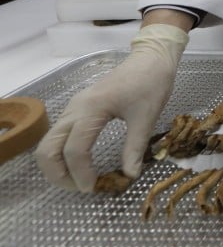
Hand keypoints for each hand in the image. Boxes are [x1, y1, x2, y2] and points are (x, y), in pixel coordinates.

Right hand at [34, 23, 188, 191]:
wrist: (151, 57)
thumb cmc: (151, 83)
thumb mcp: (147, 117)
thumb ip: (135, 148)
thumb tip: (130, 176)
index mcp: (91, 109)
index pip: (74, 150)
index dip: (81, 174)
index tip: (94, 189)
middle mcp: (75, 109)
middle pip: (48, 149)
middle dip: (58, 174)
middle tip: (82, 188)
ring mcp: (73, 108)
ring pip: (49, 143)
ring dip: (57, 166)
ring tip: (81, 180)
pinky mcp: (77, 109)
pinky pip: (59, 136)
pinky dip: (62, 154)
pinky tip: (82, 164)